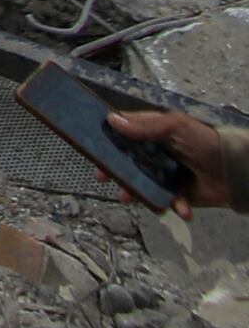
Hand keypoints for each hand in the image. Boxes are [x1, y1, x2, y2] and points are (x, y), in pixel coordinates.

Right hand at [110, 107, 236, 208]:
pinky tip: (181, 207)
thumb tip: (112, 120)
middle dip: (116, 172)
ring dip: (137, 193)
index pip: (124, 135)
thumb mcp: (176, 126)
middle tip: (104, 177)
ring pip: (143, 185)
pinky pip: (169, 202)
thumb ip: (146, 125)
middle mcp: (157, 155)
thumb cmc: (207, 142)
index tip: (92, 148)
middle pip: (128, 163)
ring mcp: (167, 175)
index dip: (108, 141)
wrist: (237, 171)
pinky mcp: (179, 194)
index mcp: (154, 134)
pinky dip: (174, 206)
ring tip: (131, 199)